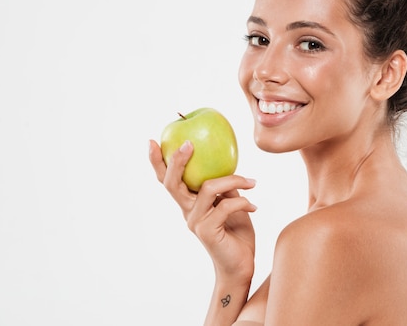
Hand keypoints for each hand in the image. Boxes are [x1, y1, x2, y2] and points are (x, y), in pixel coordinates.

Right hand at [149, 139, 256, 280]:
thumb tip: (228, 164)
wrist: (241, 264)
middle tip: (189, 144)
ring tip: (251, 182)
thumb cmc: (236, 232)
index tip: (152, 141)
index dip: (157, 162)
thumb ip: (224, 187)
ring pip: (208, 188)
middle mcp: (187, 211)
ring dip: (233, 180)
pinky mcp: (207, 232)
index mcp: (188, 203)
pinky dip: (243, 202)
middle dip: (177, 161)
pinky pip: (226, 206)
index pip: (167, 180)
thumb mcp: (230, 203)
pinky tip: (254, 206)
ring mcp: (195, 222)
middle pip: (172, 183)